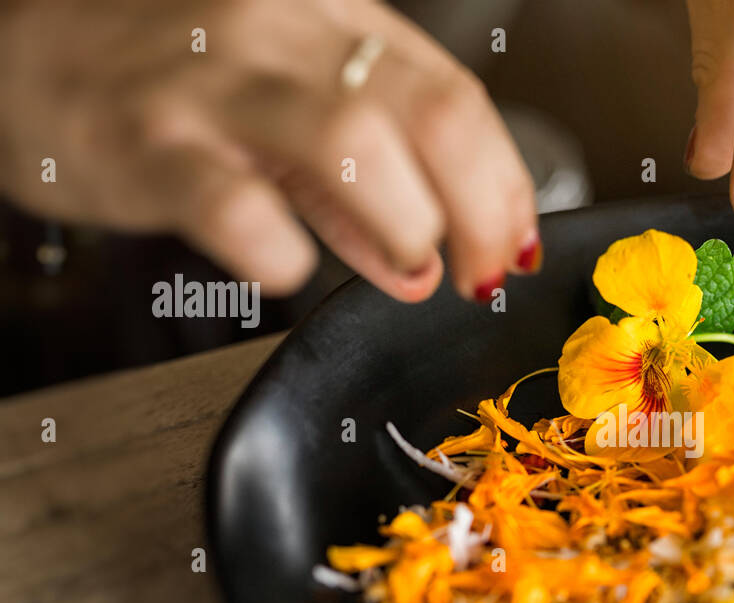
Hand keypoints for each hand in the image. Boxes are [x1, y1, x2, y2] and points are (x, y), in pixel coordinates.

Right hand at [0, 0, 539, 301]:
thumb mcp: (283, 101)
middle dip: (482, 212)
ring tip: (405, 264)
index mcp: (329, 14)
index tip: (513, 247)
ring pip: (356, 143)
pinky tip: (286, 265)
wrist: (22, 45)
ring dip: (405, 225)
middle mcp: (280, 31)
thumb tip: (432, 267)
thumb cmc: (167, 70)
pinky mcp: (149, 144)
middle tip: (479, 274)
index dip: (505, 185)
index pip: (456, 96)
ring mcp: (213, 82)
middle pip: (431, 115)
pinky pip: (237, 206)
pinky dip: (281, 252)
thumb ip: (362, 183)